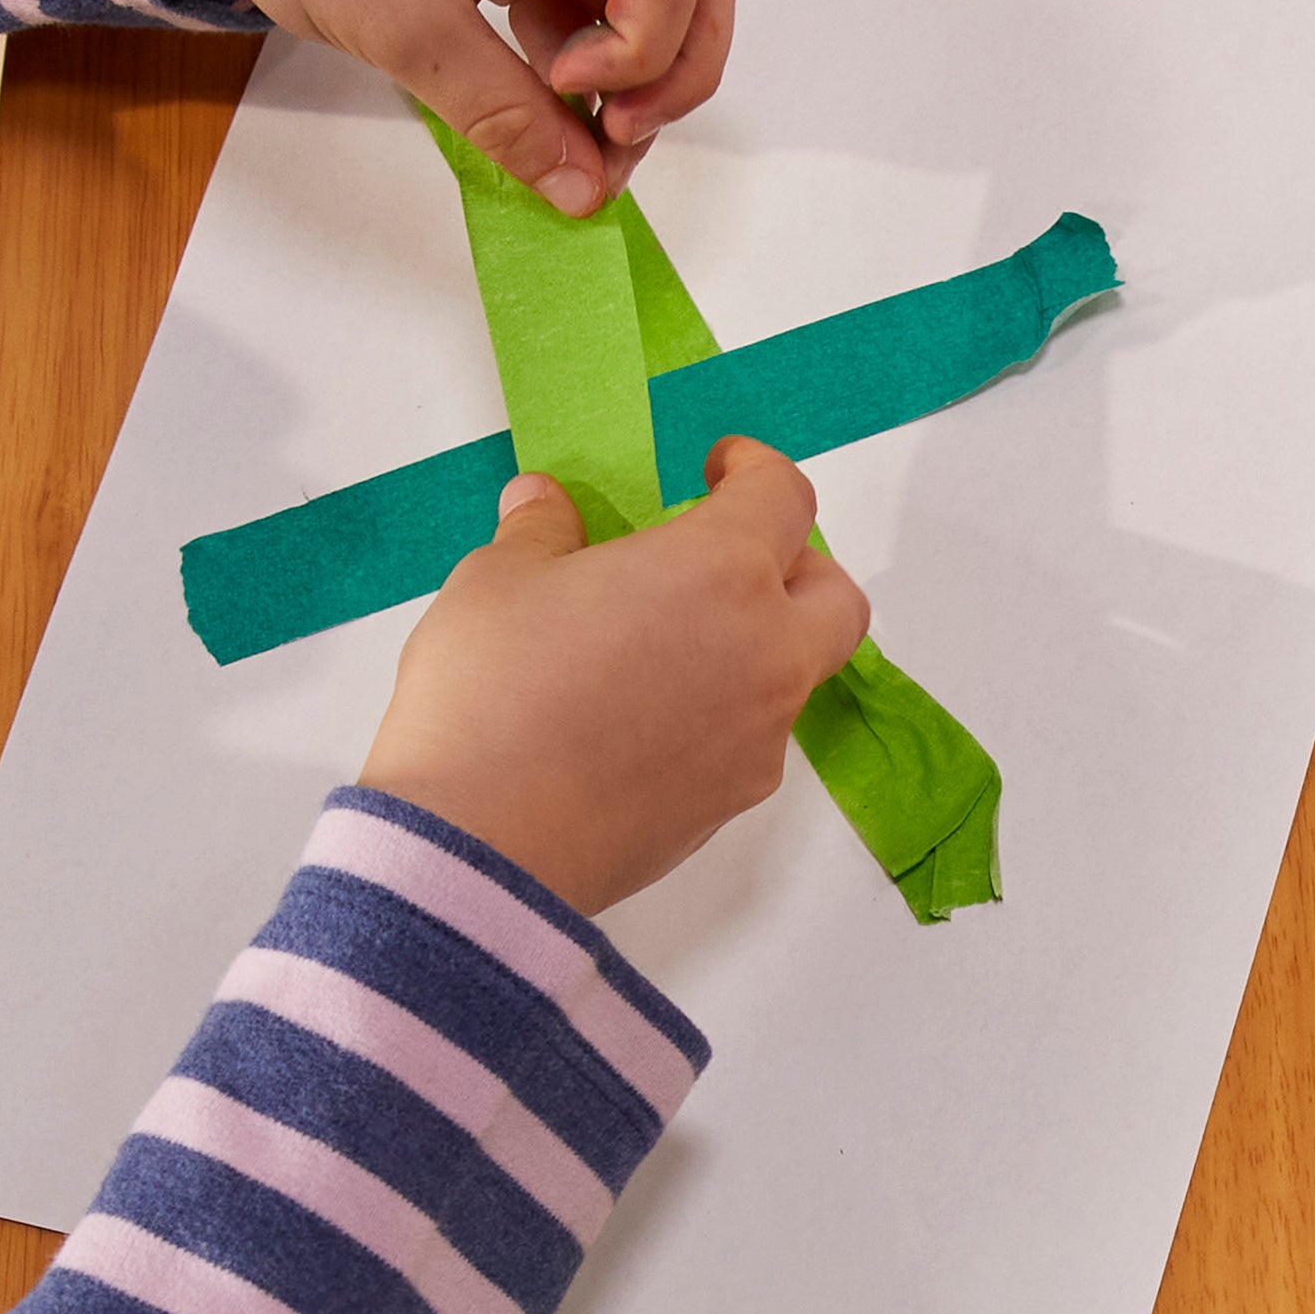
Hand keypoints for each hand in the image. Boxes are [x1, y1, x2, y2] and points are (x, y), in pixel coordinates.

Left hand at [74, 0, 737, 216]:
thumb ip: (505, 114)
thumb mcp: (401, 29)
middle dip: (670, 58)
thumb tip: (582, 190)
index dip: (644, 46)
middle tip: (616, 140)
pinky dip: (590, 36)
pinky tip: (549, 87)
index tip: (573, 100)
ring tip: (585, 129)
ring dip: (637, 52)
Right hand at [354, 444, 869, 915]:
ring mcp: (757, 738)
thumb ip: (539, 532)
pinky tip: (638, 729)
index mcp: (720, 570)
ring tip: (662, 656)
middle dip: (794, 567)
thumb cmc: (488, 691)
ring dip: (751, 651)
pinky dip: (715, 720)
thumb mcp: (496, 583)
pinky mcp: (729, 806)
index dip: (754, 469)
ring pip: (792, 678)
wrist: (481, 845)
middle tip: (726, 564)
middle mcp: (764, 652)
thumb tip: (544, 503)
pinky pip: (747, 743)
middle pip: (834, 596)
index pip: (782, 497)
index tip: (717, 468)